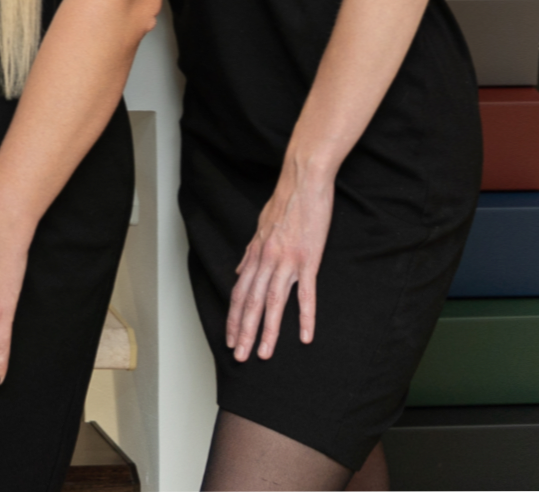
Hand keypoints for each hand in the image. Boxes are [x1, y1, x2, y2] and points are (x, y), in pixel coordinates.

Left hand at [228, 165, 333, 360]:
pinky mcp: (308, 259)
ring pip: (272, 302)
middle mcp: (266, 260)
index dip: (233, 317)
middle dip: (243, 331)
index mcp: (255, 254)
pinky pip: (305, 293)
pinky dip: (305, 316)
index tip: (229, 338)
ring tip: (264, 353)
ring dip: (267, 331)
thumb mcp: (260, 228)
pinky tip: (304, 337)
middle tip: (239, 356)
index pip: (239, 292)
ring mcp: (286, 261)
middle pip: (251, 302)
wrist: (302, 181)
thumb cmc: (284, 204)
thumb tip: (239, 271)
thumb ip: (250, 253)